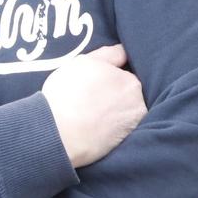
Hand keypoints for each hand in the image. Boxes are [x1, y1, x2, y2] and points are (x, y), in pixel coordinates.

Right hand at [41, 43, 145, 167]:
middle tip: (92, 103)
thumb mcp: (84, 62)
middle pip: (129, 97)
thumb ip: (109, 55)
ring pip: (125, 116)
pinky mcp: (125, 145)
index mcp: (131, 81)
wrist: (59, 134)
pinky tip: (95, 131)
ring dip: (115, 116)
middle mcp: (139, 104)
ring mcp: (132, 127)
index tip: (96, 87)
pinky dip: (111, 132)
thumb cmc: (68, 94)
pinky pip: (119, 133)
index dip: (111, 81)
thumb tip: (124, 53)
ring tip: (92, 118)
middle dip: (116, 98)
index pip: (126, 78)